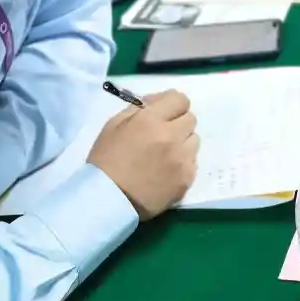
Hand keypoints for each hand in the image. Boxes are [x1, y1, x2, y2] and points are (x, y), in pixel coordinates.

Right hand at [86, 90, 199, 220]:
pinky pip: (193, 162)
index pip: (180, 99)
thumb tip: (155, 104)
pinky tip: (166, 172)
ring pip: (194, 140)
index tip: (164, 112)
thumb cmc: (105, 161)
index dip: (172, 104)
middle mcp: (171, 136)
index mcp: (151, 120)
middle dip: (177, 123)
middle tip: (162, 135)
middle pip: (190, 119)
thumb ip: (137, 110)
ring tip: (164, 155)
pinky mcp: (187, 178)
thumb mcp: (113, 126)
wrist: (107, 201)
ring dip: (182, 143)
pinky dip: (182, 163)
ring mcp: (182, 158)